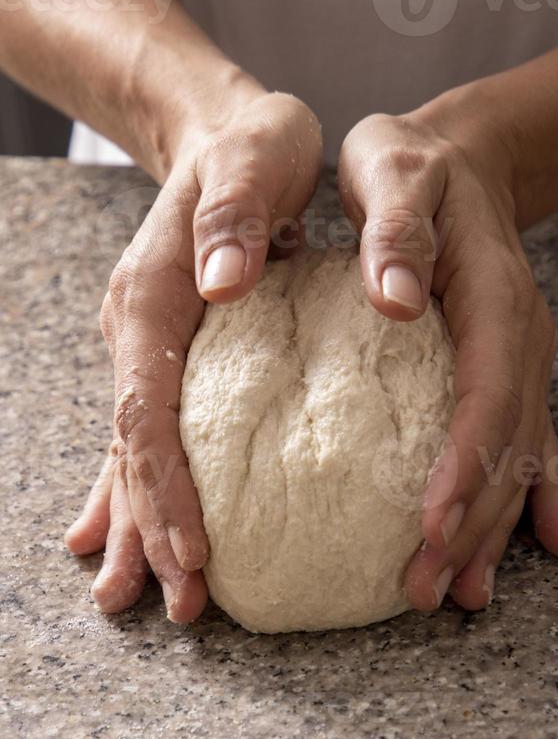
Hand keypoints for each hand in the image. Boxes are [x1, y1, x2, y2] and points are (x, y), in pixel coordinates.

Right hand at [66, 90, 322, 621]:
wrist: (226, 135)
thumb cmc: (253, 149)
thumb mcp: (256, 156)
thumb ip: (234, 215)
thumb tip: (222, 281)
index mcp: (154, 298)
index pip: (150, 411)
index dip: (166, 487)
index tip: (193, 550)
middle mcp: (139, 333)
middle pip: (135, 451)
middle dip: (154, 531)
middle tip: (179, 603)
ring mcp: (148, 352)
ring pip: (133, 455)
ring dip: (139, 527)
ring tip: (138, 594)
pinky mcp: (171, 362)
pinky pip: (149, 437)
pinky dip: (138, 492)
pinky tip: (120, 535)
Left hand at [338, 100, 557, 610]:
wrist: (460, 160)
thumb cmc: (412, 165)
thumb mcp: (394, 169)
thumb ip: (394, 230)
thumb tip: (394, 302)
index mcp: (492, 296)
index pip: (485, 394)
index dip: (465, 465)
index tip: (432, 525)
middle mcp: (518, 338)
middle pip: (505, 445)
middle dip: (471, 523)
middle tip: (430, 588)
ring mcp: (520, 359)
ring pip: (518, 457)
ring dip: (495, 528)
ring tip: (466, 591)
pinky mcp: (507, 371)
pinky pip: (529, 442)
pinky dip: (535, 496)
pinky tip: (550, 540)